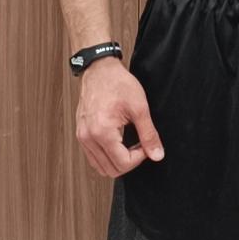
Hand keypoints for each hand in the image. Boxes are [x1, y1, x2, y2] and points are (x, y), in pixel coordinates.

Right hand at [76, 57, 163, 176]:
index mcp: (102, 132)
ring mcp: (82, 137)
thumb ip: (149, 134)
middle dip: (129, 162)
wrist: (100, 69)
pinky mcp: (81, 134)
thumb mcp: (140, 107)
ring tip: (129, 143)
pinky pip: (93, 157)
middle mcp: (88, 138)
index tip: (146, 145)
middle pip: (110, 170)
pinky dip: (107, 156)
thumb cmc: (118, 83)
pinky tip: (118, 142)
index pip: (122, 163)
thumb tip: (157, 155)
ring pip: (100, 167)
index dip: (139, 158)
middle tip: (140, 145)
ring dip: (117, 161)